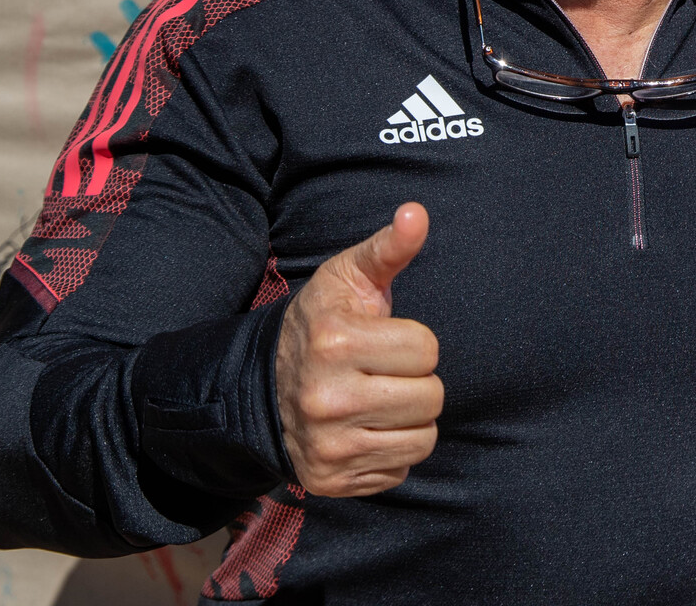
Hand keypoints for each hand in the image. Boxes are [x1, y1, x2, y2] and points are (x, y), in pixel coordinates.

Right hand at [273, 204, 442, 495]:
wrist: (264, 386)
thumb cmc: (323, 323)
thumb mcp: (348, 278)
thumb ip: (388, 248)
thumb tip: (417, 213)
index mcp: (334, 343)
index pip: (427, 350)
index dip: (414, 342)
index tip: (384, 340)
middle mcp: (327, 399)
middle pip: (431, 397)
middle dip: (416, 381)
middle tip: (383, 372)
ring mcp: (327, 446)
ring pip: (424, 438)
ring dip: (411, 419)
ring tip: (379, 400)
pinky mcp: (331, 481)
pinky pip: (401, 469)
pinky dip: (392, 450)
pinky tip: (365, 429)